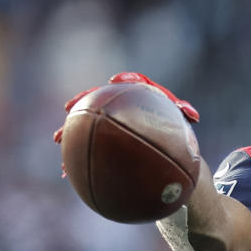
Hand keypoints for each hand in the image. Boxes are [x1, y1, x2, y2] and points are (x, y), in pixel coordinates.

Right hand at [53, 73, 199, 175]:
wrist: (167, 152)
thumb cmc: (176, 135)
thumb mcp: (179, 126)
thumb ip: (183, 114)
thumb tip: (193, 115)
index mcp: (144, 97)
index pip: (134, 83)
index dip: (126, 80)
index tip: (116, 81)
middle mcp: (123, 106)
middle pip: (99, 100)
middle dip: (83, 102)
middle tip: (70, 107)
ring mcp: (111, 122)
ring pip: (88, 123)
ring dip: (71, 130)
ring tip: (57, 138)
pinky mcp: (105, 140)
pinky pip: (90, 146)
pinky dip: (77, 157)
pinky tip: (66, 169)